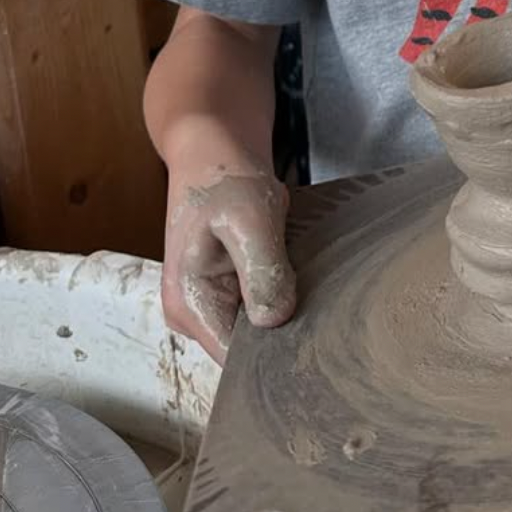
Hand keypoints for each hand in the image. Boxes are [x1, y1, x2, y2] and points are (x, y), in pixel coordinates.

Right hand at [163, 166, 295, 363]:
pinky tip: (300, 277)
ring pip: (256, 328)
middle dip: (282, 334)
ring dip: (284, 311)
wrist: (213, 150)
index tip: (313, 343)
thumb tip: (274, 320)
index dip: (273, 356)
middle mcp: (193, 314)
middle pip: (245, 349)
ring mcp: (208, 303)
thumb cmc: (225, 178)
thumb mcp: (250, 218)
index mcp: (188, 305)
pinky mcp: (226, 289)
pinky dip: (281, 293)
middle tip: (323, 313)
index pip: (233, 361)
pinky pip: (259, 306)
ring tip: (313, 289)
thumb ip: (261, 271)